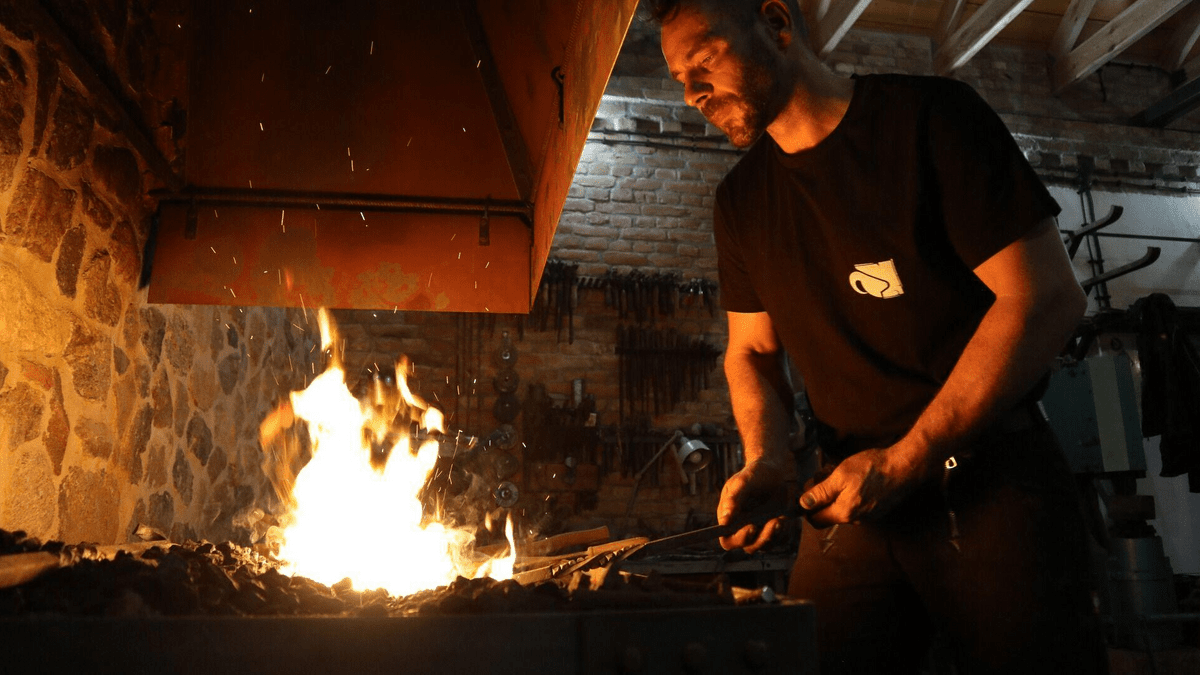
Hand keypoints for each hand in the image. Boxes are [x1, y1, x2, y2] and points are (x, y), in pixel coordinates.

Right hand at [717, 459, 788, 552]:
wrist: (776, 468)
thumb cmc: (756, 472)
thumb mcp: (743, 481)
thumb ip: (734, 499)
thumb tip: (724, 521)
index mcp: (730, 518)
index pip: (728, 541)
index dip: (738, 540)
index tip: (751, 527)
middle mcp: (743, 527)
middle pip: (749, 547)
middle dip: (762, 538)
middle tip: (774, 521)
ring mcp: (760, 529)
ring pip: (765, 546)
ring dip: (774, 536)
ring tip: (781, 518)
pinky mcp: (775, 529)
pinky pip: (780, 540)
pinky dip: (785, 532)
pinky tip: (787, 517)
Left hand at [799, 445, 933, 526]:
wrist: (904, 467)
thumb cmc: (872, 469)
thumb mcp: (840, 476)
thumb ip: (821, 492)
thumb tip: (803, 505)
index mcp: (844, 513)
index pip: (815, 520)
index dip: (807, 505)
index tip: (810, 487)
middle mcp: (855, 520)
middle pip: (827, 513)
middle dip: (822, 495)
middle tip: (824, 473)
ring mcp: (867, 516)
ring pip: (841, 507)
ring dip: (836, 492)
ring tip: (839, 471)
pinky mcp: (876, 510)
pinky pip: (854, 505)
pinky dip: (849, 493)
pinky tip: (854, 478)